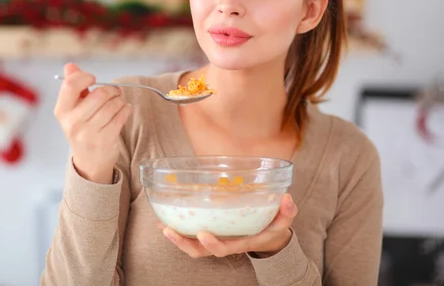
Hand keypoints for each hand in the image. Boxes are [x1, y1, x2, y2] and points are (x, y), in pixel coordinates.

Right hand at [54, 63, 132, 183]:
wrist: (89, 161)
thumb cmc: (82, 129)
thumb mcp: (73, 109)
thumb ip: (73, 86)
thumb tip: (70, 66)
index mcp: (62, 111)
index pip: (70, 85)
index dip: (84, 77)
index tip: (93, 79)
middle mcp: (72, 123)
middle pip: (98, 94)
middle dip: (111, 90)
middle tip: (115, 91)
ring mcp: (88, 133)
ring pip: (112, 105)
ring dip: (120, 99)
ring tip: (120, 101)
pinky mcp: (105, 140)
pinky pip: (121, 116)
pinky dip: (126, 109)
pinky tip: (124, 109)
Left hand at [159, 194, 297, 257]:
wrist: (268, 236)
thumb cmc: (273, 226)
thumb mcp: (284, 220)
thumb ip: (287, 211)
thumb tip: (287, 198)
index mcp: (241, 242)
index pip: (224, 248)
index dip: (212, 244)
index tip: (203, 234)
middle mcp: (225, 243)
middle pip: (199, 251)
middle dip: (182, 243)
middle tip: (169, 230)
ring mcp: (216, 240)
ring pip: (192, 246)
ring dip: (176, 237)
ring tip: (162, 225)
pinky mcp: (210, 232)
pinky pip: (191, 235)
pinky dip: (177, 228)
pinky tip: (166, 217)